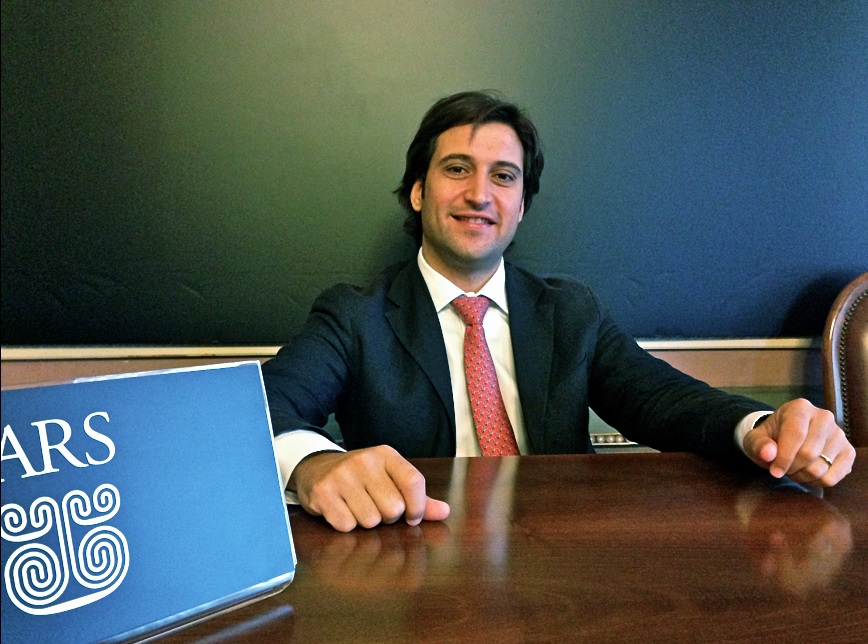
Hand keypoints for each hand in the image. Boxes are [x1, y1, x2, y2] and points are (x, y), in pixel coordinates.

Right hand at [289, 445, 450, 531]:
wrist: (315, 469)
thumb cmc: (361, 479)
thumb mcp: (390, 479)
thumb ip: (418, 497)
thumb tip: (445, 512)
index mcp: (386, 455)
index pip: (414, 482)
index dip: (417, 507)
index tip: (412, 517)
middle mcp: (364, 461)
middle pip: (393, 508)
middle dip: (387, 517)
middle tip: (375, 506)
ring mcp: (342, 475)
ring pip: (370, 520)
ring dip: (366, 523)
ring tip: (356, 507)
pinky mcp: (323, 492)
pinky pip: (346, 525)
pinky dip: (346, 525)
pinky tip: (340, 511)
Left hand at [743, 399, 855, 485]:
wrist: (786, 438)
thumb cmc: (770, 438)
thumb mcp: (756, 439)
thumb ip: (759, 445)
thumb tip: (768, 454)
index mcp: (800, 408)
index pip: (796, 435)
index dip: (784, 457)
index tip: (774, 471)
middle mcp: (824, 417)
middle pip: (808, 454)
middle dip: (791, 468)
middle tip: (782, 468)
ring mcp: (839, 435)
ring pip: (820, 468)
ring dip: (801, 476)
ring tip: (793, 468)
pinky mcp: (848, 452)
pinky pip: (832, 478)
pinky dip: (815, 483)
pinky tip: (807, 474)